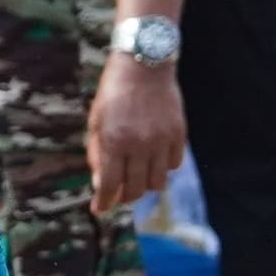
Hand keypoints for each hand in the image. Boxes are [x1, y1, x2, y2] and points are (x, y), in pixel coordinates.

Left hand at [85, 53, 186, 214]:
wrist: (144, 66)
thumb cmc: (113, 93)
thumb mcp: (96, 122)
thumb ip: (98, 154)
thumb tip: (101, 184)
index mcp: (115, 141)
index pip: (111, 184)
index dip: (104, 201)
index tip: (99, 209)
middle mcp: (141, 144)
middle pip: (136, 188)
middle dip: (124, 197)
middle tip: (117, 195)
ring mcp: (163, 141)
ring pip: (158, 182)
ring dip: (144, 185)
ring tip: (135, 179)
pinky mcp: (180, 135)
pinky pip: (173, 165)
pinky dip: (162, 169)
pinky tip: (152, 161)